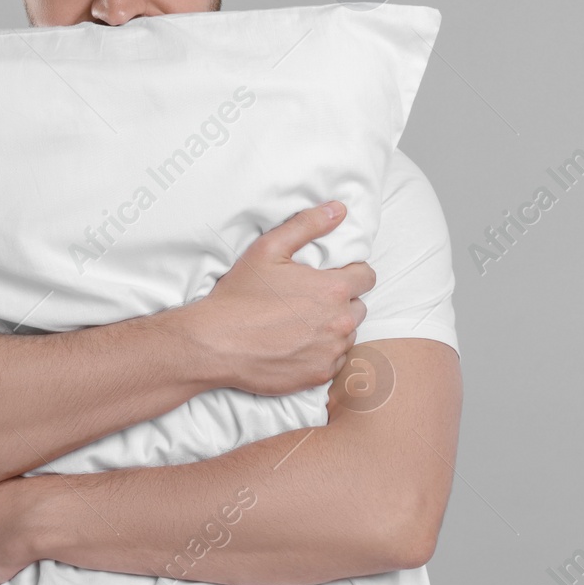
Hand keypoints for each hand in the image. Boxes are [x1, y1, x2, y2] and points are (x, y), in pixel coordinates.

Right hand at [185, 201, 375, 396]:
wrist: (216, 343)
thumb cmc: (240, 295)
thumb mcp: (269, 248)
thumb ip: (307, 225)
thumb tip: (338, 209)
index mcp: (333, 289)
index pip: (367, 277)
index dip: (351, 273)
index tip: (330, 276)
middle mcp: (340, 323)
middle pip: (359, 307)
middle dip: (341, 301)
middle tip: (309, 301)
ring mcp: (331, 352)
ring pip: (347, 335)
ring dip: (332, 329)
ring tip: (301, 323)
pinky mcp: (319, 375)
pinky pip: (334, 361)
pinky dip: (322, 353)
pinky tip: (297, 345)